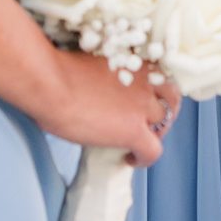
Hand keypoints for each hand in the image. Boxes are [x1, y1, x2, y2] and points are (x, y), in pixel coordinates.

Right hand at [36, 53, 174, 160]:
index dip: (156, 90)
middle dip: (164, 109)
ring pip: (164, 123)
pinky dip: (144, 159)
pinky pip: (152, 151)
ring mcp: (142, 106)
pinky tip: (130, 160)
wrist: (50, 83)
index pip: (161, 75)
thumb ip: (103, 73)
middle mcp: (145, 80)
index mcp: (136, 60)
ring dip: (154, 133)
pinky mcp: (134, 130)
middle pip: (170, 97)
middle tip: (150, 122)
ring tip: (139, 142)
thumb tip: (94, 86)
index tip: (145, 98)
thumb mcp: (90, 62)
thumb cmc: (56, 69)